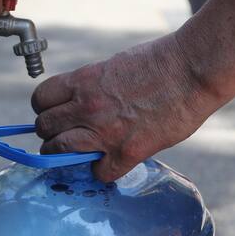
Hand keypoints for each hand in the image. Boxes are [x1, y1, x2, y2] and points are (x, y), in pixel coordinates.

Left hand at [32, 34, 223, 181]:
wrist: (194, 69)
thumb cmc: (161, 62)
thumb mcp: (113, 66)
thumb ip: (91, 87)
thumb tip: (79, 103)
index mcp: (83, 81)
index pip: (40, 99)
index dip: (45, 109)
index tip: (54, 113)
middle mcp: (86, 107)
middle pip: (44, 128)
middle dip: (50, 133)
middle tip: (63, 136)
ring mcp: (104, 132)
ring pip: (58, 152)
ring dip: (63, 155)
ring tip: (77, 153)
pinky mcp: (126, 152)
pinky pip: (99, 173)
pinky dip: (102, 171)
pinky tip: (110, 163)